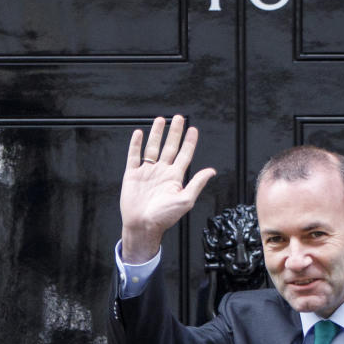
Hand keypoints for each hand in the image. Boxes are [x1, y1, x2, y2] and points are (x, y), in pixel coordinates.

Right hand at [120, 115, 215, 262]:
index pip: (184, 155)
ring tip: (161, 120)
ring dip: (157, 134)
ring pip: (152, 147)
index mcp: (175, 177)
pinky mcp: (133, 174)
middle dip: (175, 132)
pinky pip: (134, 156)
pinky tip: (139, 134)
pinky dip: (135, 144)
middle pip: (169, 147)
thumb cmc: (164, 217)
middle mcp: (162, 172)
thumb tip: (211, 171)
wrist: (142, 225)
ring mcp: (147, 172)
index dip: (189, 142)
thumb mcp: (185, 200)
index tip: (193, 130)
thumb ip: (197, 183)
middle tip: (179, 118)